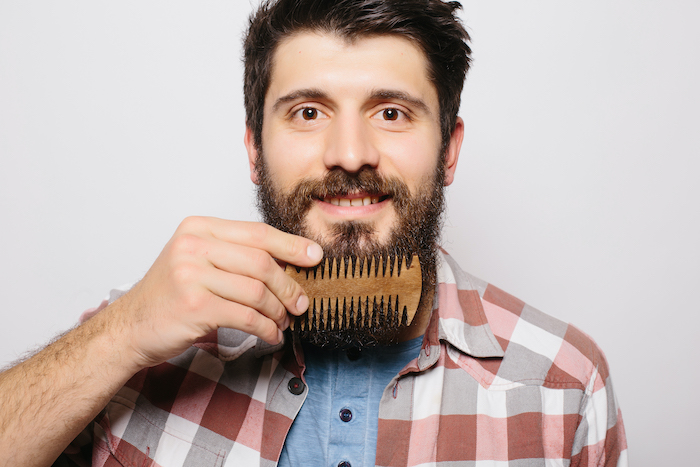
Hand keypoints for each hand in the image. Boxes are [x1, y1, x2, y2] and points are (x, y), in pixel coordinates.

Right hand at [106, 216, 322, 368]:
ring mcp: (192, 275)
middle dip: (288, 285)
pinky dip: (266, 328)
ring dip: (278, 311)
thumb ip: (236, 255)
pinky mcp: (195, 306)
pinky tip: (271, 334)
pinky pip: (246, 316)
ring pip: (257, 291)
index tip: (314, 256)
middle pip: (261, 262)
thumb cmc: (171, 296)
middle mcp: (193, 246)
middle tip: (301, 302)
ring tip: (283, 322)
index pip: (257, 232)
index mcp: (199, 228)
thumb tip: (291, 263)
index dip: (291, 245)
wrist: (131, 327)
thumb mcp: (199, 262)